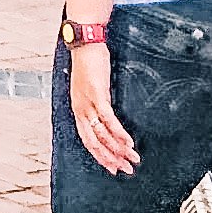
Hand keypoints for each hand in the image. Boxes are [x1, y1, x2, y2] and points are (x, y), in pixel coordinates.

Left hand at [67, 40, 137, 177]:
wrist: (85, 43)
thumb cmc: (89, 63)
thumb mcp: (91, 88)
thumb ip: (98, 105)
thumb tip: (108, 119)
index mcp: (78, 109)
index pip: (88, 141)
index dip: (100, 157)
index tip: (113, 168)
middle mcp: (80, 109)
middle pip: (95, 142)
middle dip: (111, 159)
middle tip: (126, 169)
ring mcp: (88, 102)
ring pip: (102, 134)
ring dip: (119, 149)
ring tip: (133, 158)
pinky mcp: (97, 93)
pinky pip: (108, 119)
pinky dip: (119, 132)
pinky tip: (128, 142)